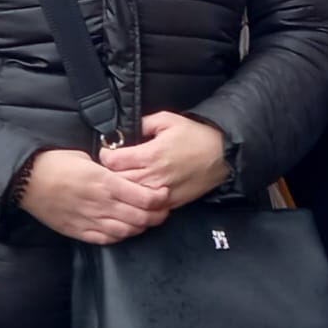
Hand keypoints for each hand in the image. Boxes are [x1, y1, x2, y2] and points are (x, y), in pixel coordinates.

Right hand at [18, 149, 168, 244]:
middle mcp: (101, 204)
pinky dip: (120, 236)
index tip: (164, 193)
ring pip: (126, 231)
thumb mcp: (86, 156)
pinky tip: (124, 229)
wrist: (27, 181)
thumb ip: (107, 169)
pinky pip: (107, 239)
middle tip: (163, 210)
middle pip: (140, 218)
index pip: (144, 197)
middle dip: (157, 216)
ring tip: (147, 220)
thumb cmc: (55, 162)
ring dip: (141, 227)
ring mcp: (90, 220)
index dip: (160, 198)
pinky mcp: (79, 231)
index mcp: (105, 182)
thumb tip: (121, 171)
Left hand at [100, 111, 230, 210]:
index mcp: (150, 155)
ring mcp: (161, 192)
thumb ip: (144, 123)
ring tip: (120, 181)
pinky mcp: (170, 202)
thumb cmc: (196, 136)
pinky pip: (147, 207)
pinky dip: (138, 201)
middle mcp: (153, 176)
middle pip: (118, 181)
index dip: (105, 156)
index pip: (114, 161)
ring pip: (130, 196)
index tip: (106, 152)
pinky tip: (136, 194)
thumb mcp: (168, 120)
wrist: (222, 155)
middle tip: (109, 167)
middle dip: (110, 174)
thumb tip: (126, 128)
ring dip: (122, 189)